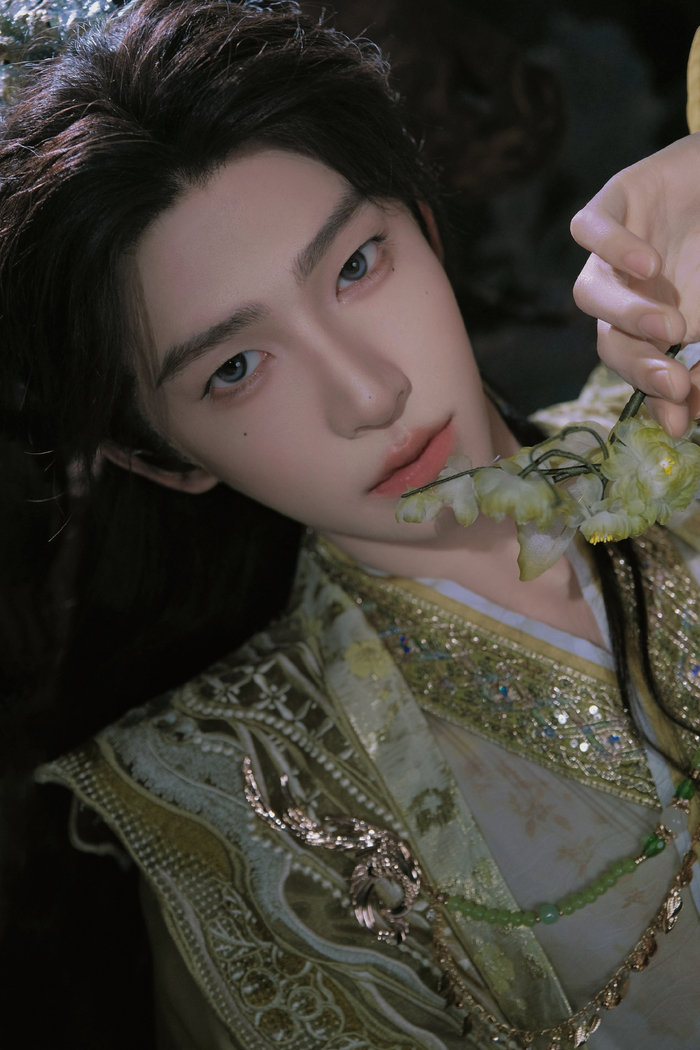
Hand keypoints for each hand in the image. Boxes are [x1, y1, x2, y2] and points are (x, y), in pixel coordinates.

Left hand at [570, 133, 699, 436]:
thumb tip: (690, 411)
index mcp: (647, 320)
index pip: (637, 365)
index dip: (656, 394)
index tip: (683, 419)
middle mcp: (623, 291)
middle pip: (608, 340)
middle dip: (640, 366)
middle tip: (675, 382)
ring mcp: (613, 251)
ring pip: (590, 292)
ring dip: (625, 316)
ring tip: (668, 327)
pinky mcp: (613, 201)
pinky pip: (589, 229)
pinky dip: (613, 247)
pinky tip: (647, 264)